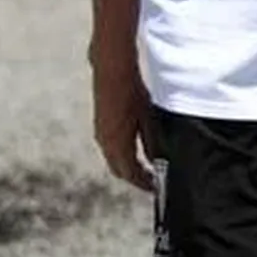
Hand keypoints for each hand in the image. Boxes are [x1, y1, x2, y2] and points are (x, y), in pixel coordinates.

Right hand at [91, 60, 154, 191]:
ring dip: (127, 166)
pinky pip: (110, 148)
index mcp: (118, 144)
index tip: (156, 188)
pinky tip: (133, 149)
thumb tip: (156, 160)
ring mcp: (100, 134)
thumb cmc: (132, 91)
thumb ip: (151, 143)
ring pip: (113, 159)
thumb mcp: (148, 119)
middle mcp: (105, 143)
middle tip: (152, 181)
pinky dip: (121, 155)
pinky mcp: (100, 125)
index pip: (130, 173)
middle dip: (135, 178)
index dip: (144, 183)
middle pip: (120, 170)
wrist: (112, 69)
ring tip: (145, 168)